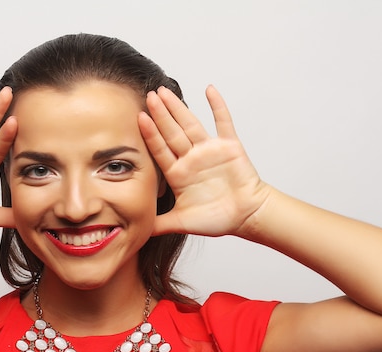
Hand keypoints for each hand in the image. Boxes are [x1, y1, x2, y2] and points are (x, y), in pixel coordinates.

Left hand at [139, 85, 269, 237]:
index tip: (138, 118)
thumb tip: (135, 232)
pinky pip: (223, 122)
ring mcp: (209, 150)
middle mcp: (191, 158)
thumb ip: (158, 224)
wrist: (246, 217)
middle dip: (160, 114)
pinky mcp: (229, 146)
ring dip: (178, 108)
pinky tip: (209, 89)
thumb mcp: (181, 222)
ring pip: (190, 124)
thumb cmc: (217, 219)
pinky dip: (217, 106)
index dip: (150, 134)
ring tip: (165, 91)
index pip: (160, 150)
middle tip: (148, 95)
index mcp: (178, 174)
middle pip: (171, 132)